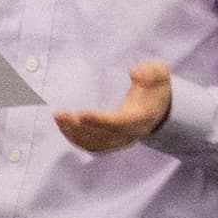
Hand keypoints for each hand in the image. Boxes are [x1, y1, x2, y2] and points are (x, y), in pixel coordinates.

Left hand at [55, 61, 173, 154]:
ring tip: (59, 116)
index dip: (101, 120)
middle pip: (103, 137)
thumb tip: (134, 72)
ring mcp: (120, 140)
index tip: (81, 113)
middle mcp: (130, 133)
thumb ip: (150, 71)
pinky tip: (63, 125)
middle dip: (80, 128)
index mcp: (141, 117)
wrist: (158, 106)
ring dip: (74, 133)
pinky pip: (91, 145)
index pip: (120, 123)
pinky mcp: (110, 141)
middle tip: (60, 113)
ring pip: (95, 144)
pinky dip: (75, 138)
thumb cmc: (155, 86)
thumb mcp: (159, 73)